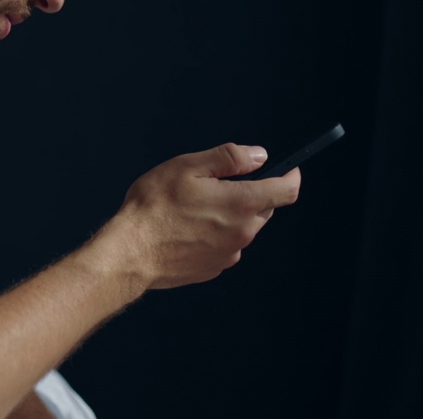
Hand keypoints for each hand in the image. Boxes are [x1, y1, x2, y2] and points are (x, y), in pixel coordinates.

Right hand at [103, 143, 300, 290]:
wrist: (130, 252)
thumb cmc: (154, 207)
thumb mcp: (188, 167)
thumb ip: (229, 158)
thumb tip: (259, 155)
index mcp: (242, 203)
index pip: (286, 190)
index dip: (292, 175)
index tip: (289, 168)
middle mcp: (243, 232)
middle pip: (265, 208)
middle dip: (252, 193)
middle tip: (217, 184)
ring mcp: (230, 253)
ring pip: (243, 227)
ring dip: (231, 214)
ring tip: (193, 208)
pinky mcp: (215, 268)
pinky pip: (225, 245)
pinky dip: (215, 234)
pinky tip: (187, 228)